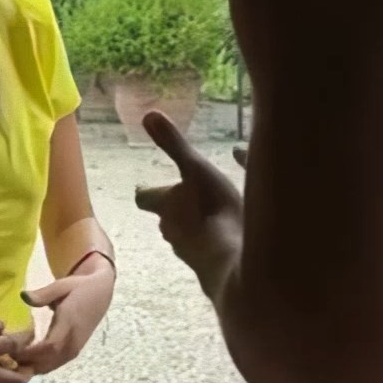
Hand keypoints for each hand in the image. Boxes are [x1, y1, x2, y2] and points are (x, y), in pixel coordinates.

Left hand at [16, 257, 114, 374]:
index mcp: (69, 324)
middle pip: (47, 362)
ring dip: (30, 366)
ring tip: (10, 358)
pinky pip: (53, 365)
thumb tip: (23, 296)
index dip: (29, 352)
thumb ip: (43, 294)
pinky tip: (24, 358)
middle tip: (3, 355)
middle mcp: (73, 341)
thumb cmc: (79, 287)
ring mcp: (74, 349)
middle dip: (24, 362)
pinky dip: (38, 365)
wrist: (101, 294)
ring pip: (49, 367)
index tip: (9, 348)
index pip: (49, 347)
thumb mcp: (62, 285)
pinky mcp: (73, 352)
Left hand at [135, 112, 242, 286]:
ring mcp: (191, 254)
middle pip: (166, 219)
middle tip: (188, 198)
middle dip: (175, 209)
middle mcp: (173, 232)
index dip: (149, 192)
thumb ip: (174, 144)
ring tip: (212, 217)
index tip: (149, 188)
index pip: (146, 197)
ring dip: (196, 227)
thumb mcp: (197, 170)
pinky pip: (209, 252)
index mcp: (166, 207)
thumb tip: (148, 113)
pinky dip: (215, 243)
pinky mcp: (212, 269)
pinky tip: (231, 239)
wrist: (236, 267)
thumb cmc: (214, 213)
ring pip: (187, 237)